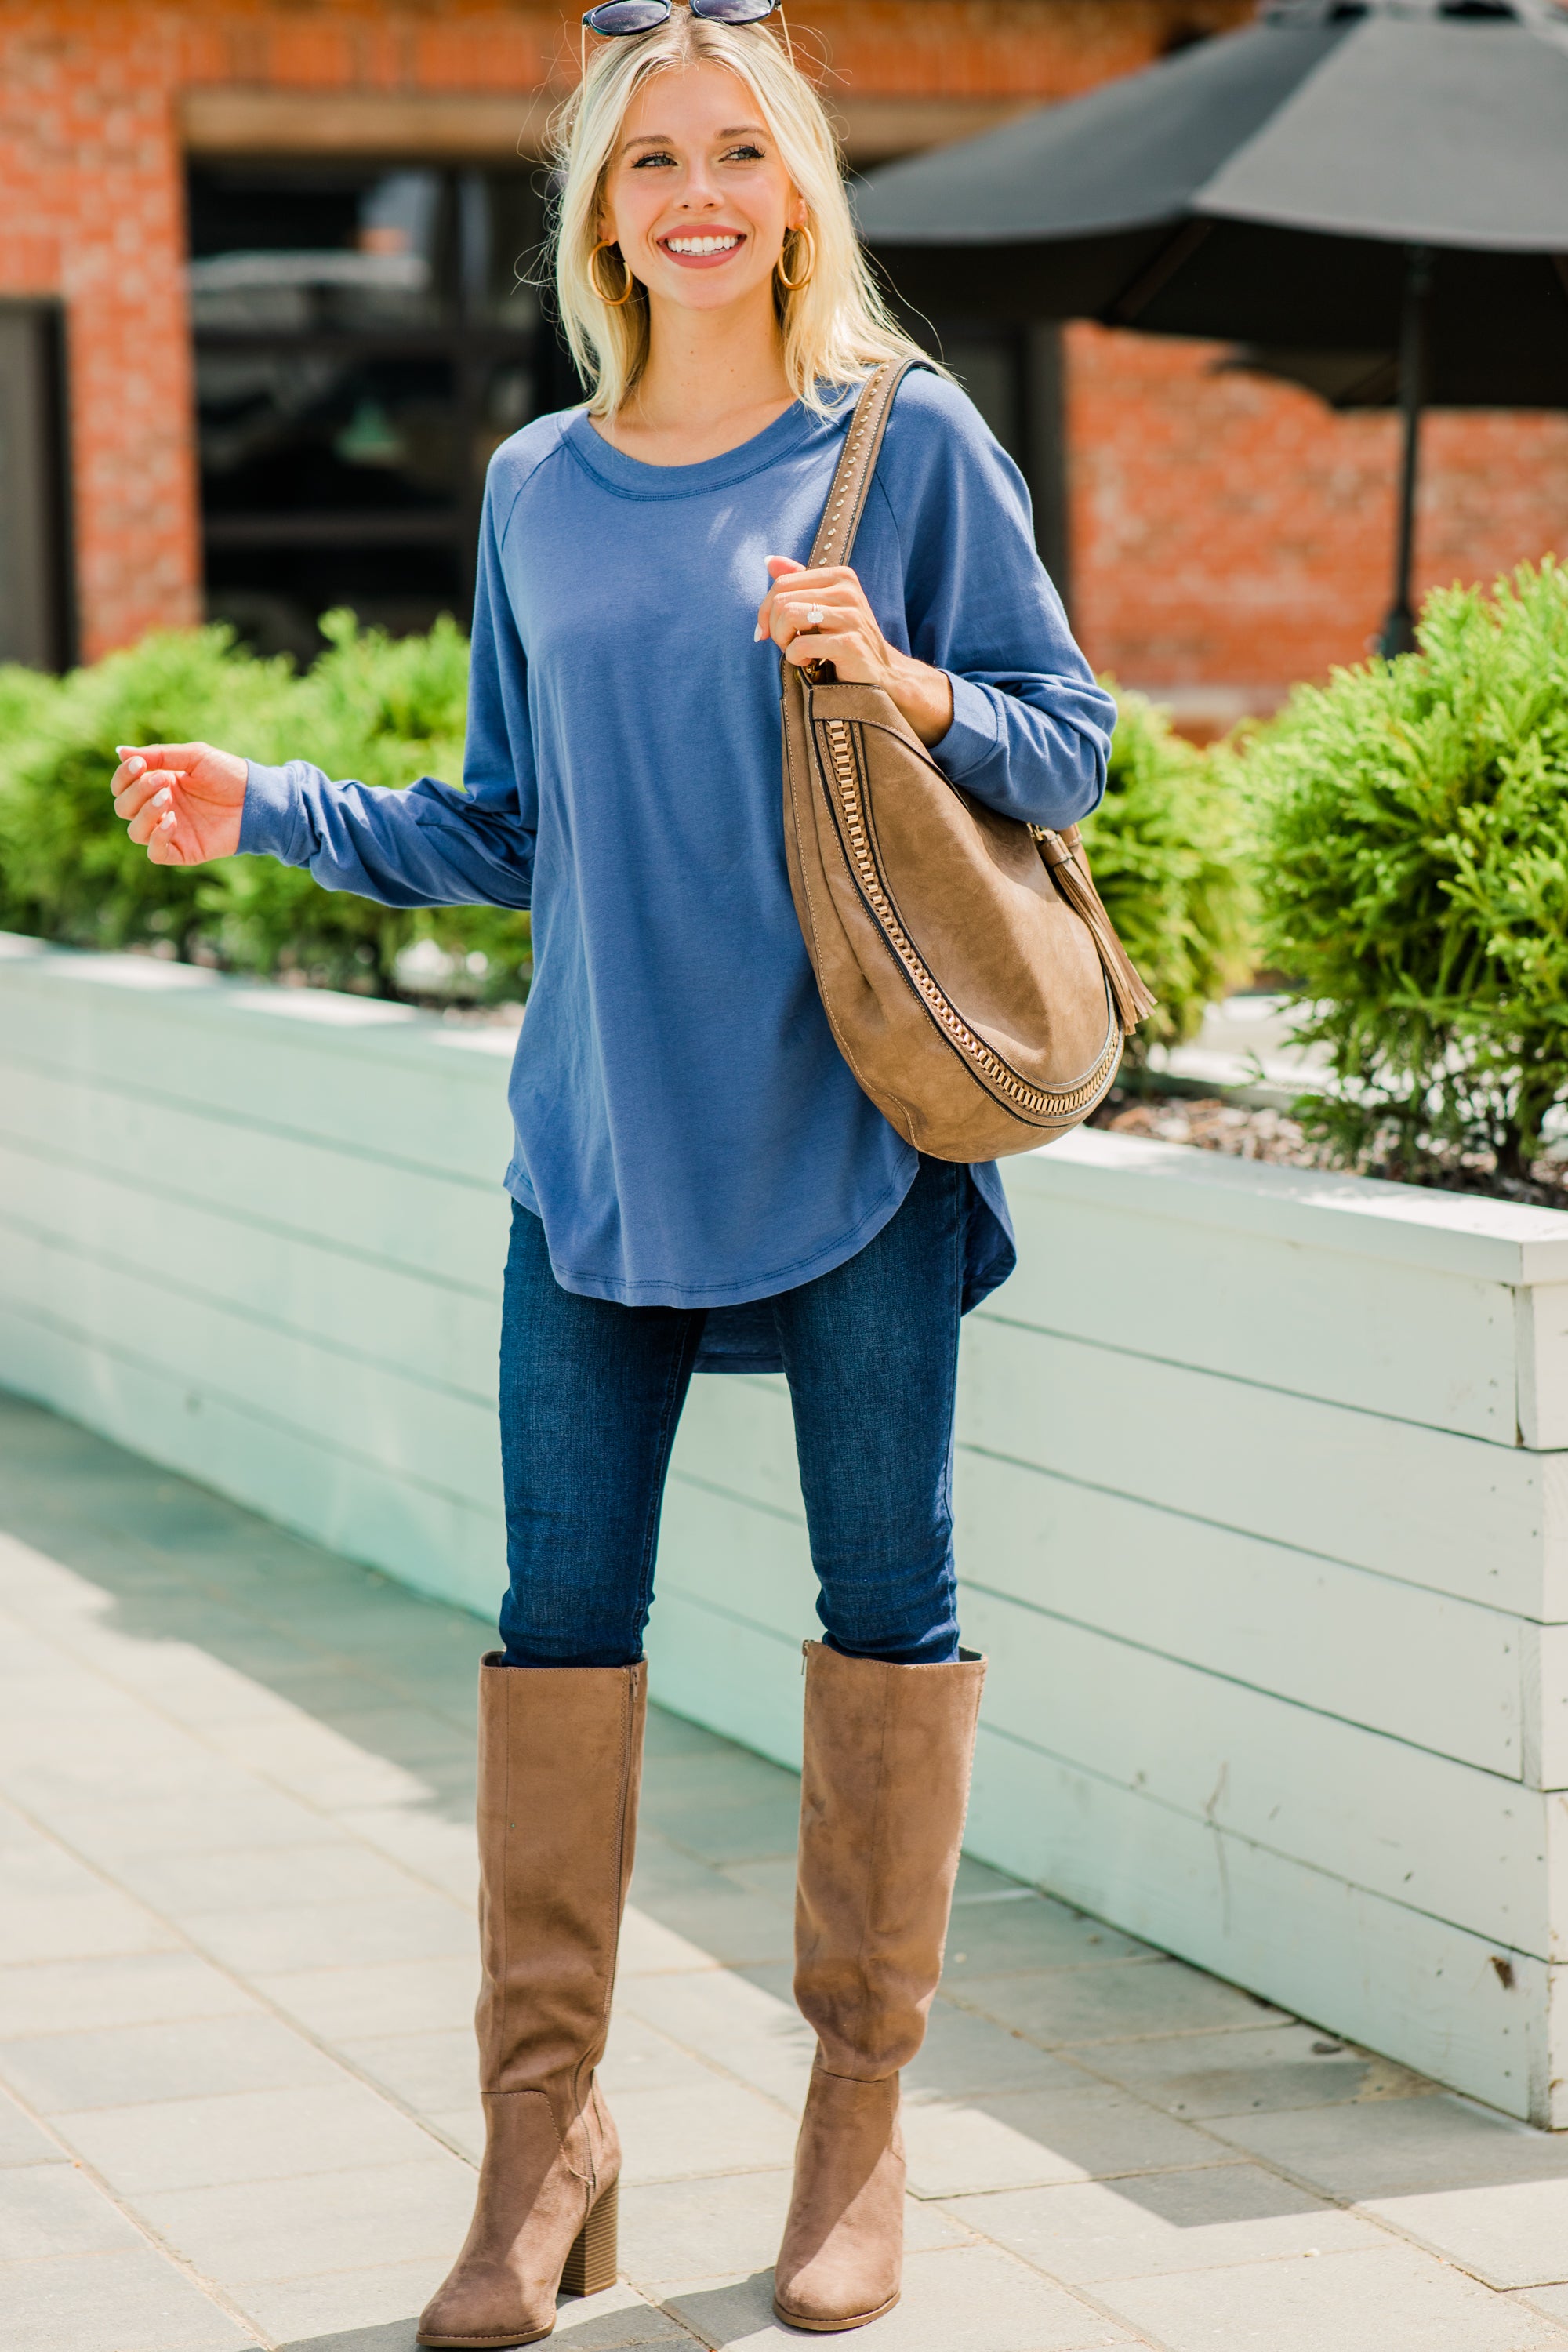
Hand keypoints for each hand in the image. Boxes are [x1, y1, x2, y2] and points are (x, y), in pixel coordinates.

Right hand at [110, 742, 248, 865]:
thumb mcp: (193, 757)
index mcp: (157, 785)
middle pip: (123, 808)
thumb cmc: (228, 775)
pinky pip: (155, 853)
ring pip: (135, 832)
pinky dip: (157, 837)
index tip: (139, 765)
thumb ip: (158, 755)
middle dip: (136, 792)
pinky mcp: (183, 851)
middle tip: (163, 781)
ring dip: (145, 813)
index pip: (122, 786)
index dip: (123, 777)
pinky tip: (173, 820)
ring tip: (168, 798)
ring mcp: (170, 831)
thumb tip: (120, 752)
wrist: (257, 799)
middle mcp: (159, 809)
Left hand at [755, 556, 954, 747]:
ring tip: (798, 652)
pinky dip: (795, 658)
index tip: (768, 631)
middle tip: (787, 645)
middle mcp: (848, 591)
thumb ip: (799, 582)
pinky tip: (809, 663)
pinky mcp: (850, 643)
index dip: (766, 610)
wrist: (881, 674)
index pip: (783, 583)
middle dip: (775, 628)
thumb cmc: (845, 640)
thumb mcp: (823, 606)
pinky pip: (800, 645)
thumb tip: (769, 561)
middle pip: (782, 600)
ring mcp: (851, 617)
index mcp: (840, 576)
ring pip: (789, 615)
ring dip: (784, 641)